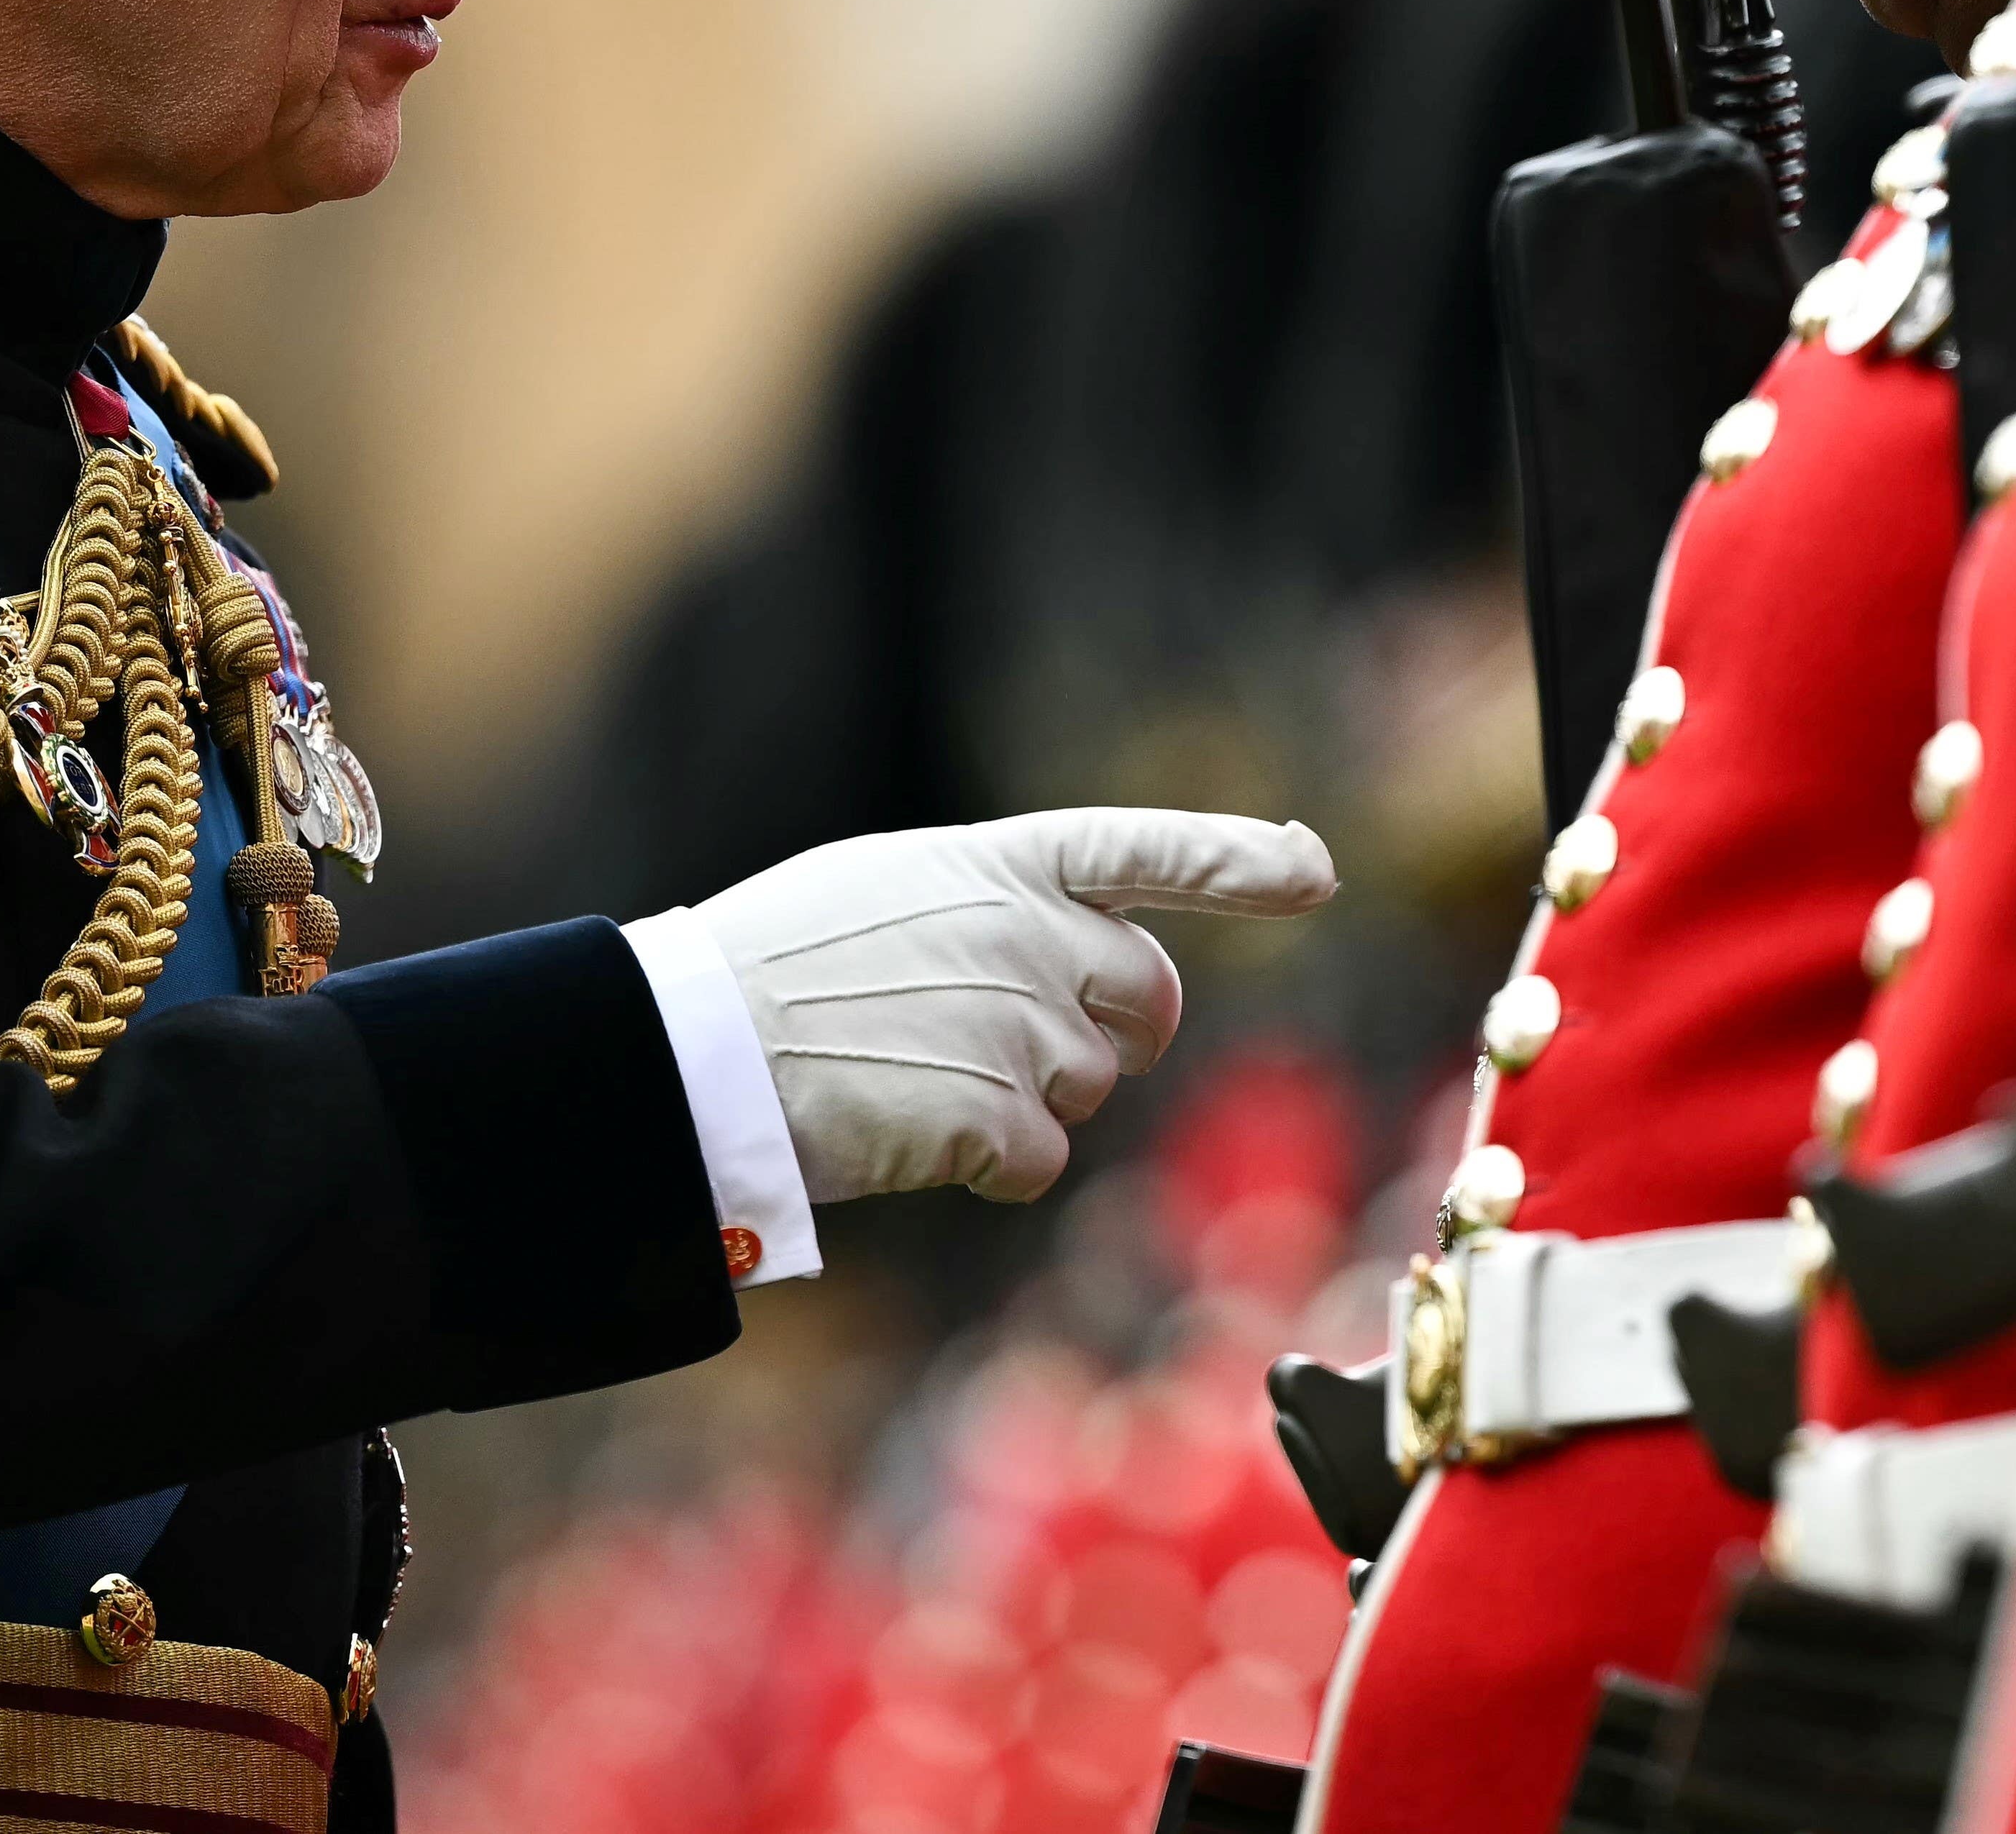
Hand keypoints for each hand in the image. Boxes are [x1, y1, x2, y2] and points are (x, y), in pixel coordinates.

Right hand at [687, 809, 1335, 1205]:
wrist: (702, 1049)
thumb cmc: (775, 967)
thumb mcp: (890, 892)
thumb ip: (992, 908)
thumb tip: (1057, 956)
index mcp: (999, 864)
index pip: (1142, 849)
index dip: (1236, 859)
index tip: (1313, 867)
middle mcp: (1034, 934)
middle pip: (1147, 997)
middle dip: (1114, 1032)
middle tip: (1020, 1048)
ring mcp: (1025, 1025)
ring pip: (1086, 1086)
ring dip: (1021, 1099)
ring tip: (911, 1076)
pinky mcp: (1004, 1116)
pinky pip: (1039, 1161)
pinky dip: (987, 1166)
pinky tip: (910, 1134)